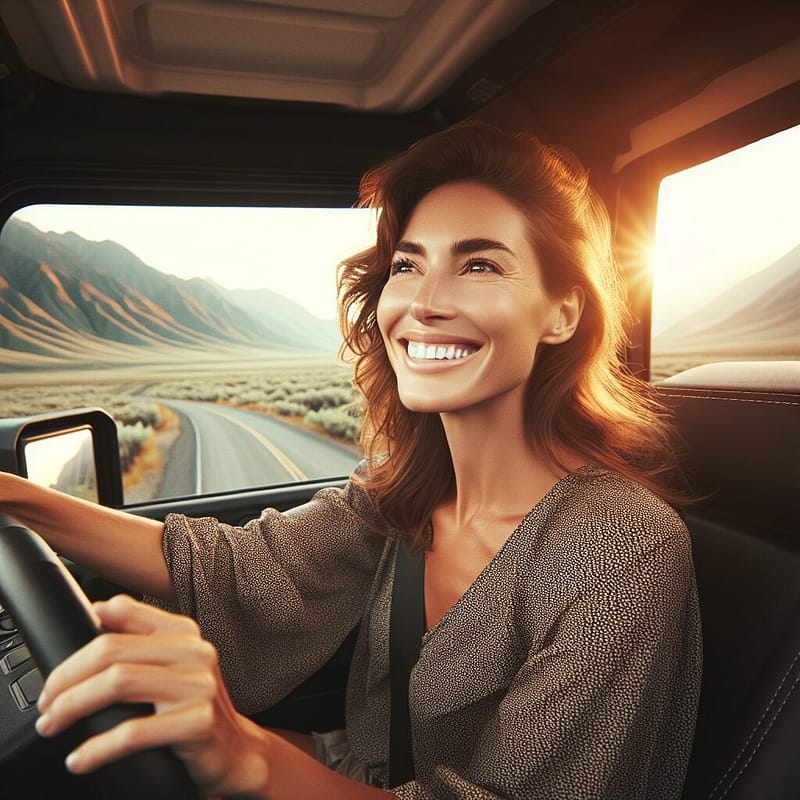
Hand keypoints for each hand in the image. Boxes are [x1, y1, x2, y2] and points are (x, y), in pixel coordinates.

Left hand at [35, 595, 271, 797]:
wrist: (237, 752)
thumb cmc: (196, 710)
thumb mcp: (174, 666)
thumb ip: (141, 636)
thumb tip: (99, 609)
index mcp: (185, 632)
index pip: (122, 615)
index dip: (80, 643)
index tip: (54, 676)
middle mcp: (194, 651)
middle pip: (113, 650)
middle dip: (67, 679)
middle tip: (46, 706)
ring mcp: (199, 684)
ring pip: (119, 683)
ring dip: (73, 707)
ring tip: (53, 726)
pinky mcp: (198, 721)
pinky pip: (134, 732)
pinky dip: (98, 748)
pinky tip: (81, 758)